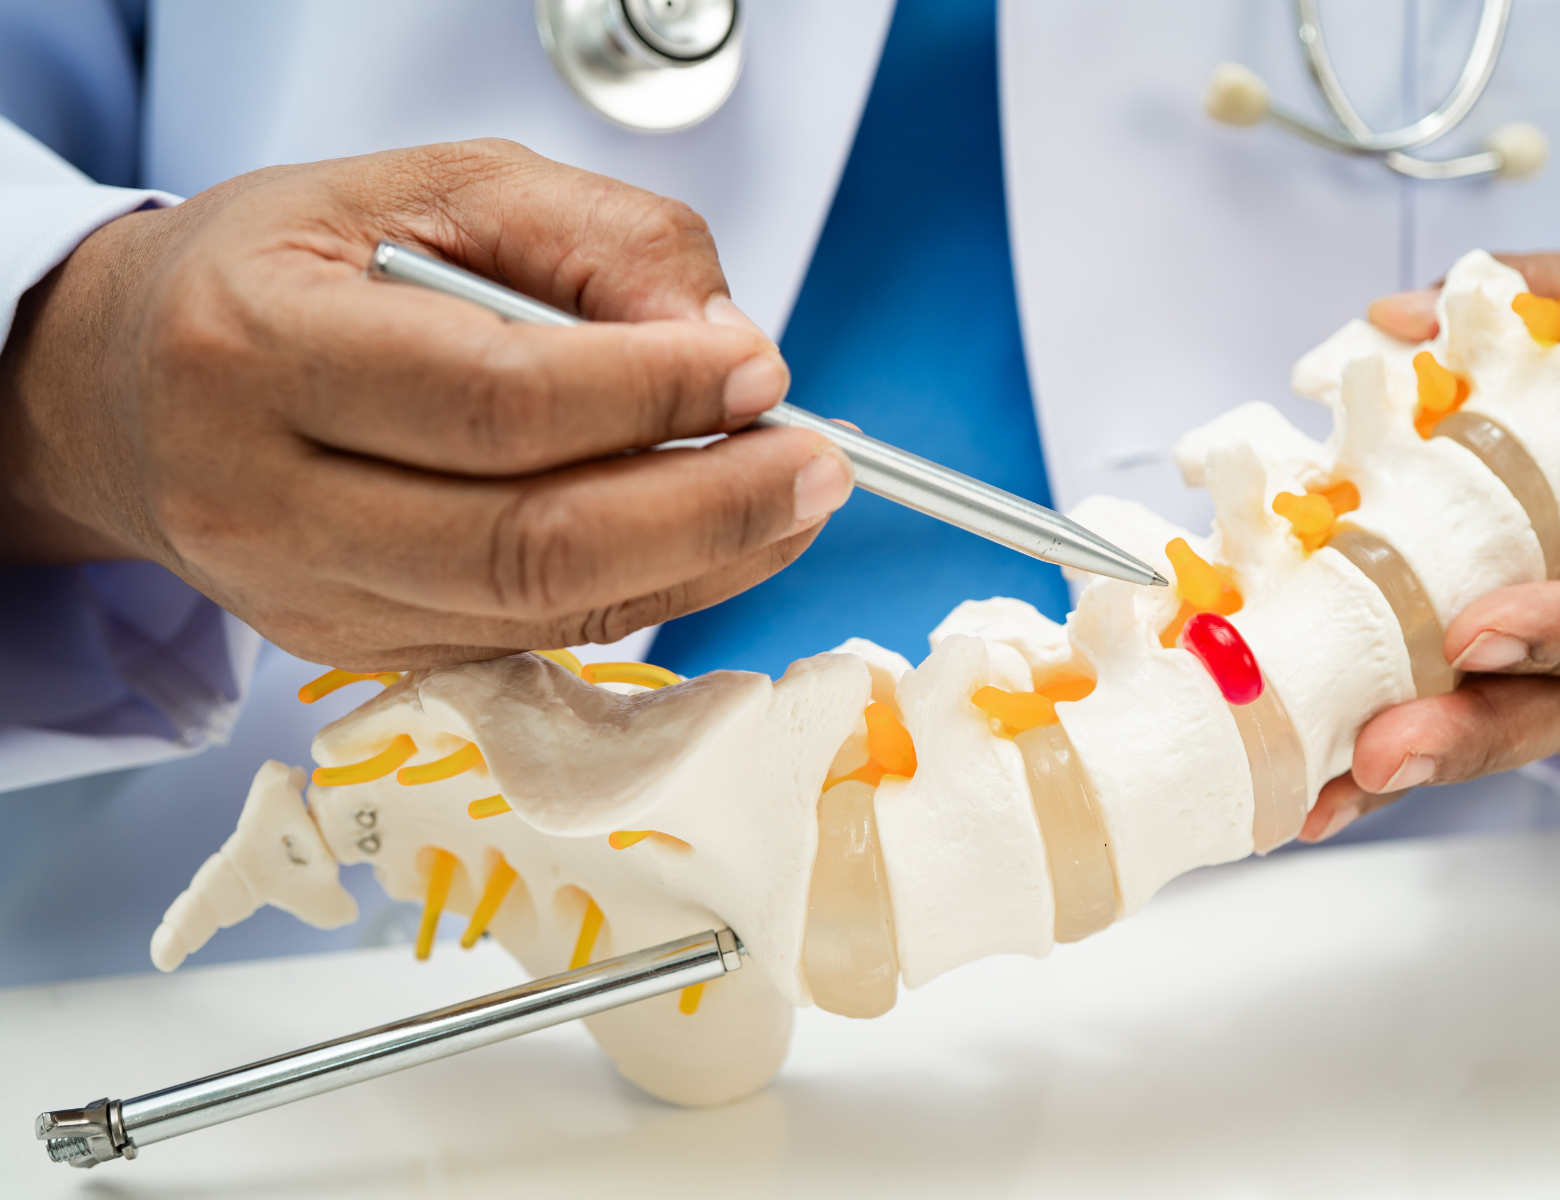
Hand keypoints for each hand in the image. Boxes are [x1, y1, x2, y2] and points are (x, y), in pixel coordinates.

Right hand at [0, 140, 853, 668]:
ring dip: (701, 560)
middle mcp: (266, 497)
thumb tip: (723, 335)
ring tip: (794, 500)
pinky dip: (646, 591)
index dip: (652, 392)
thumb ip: (593, 238)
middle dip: (707, 505)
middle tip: (816, 461)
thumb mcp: (432, 188)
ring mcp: (307, 598)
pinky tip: (716, 539)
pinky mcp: (356, 650)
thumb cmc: (287, 272)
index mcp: (261, 348)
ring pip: (541, 610)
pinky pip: (532, 638)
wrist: (134, 388)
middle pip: (530, 540)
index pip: (496, 399)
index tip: (758, 367)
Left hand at [1301, 249, 1559, 840]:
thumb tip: (1400, 322)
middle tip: (1378, 750)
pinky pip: (1489, 721)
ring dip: (1422, 758)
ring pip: (1528, 731)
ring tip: (1326, 789)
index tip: (1474, 633)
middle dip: (1475, 731)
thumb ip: (1555, 297)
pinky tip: (1324, 791)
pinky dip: (1407, 748)